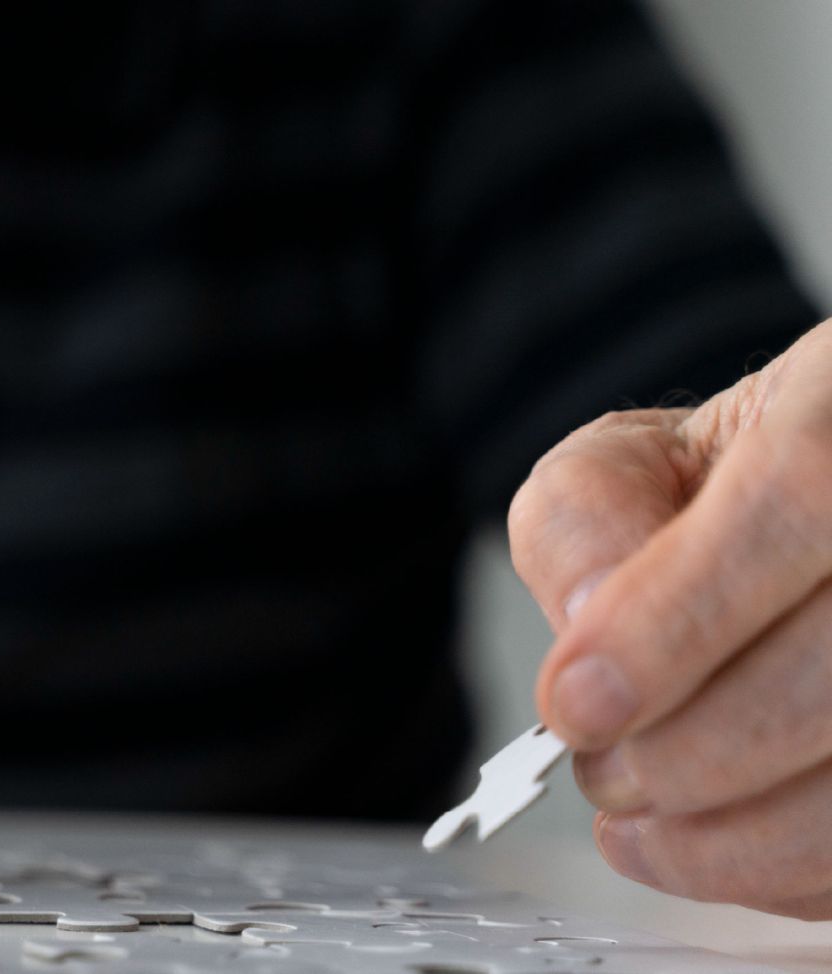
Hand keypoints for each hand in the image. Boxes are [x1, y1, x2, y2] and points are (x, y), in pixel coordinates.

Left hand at [510, 317, 831, 916]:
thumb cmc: (741, 484)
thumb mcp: (636, 461)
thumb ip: (584, 523)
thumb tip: (587, 631)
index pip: (799, 500)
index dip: (677, 621)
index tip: (578, 708)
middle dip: (693, 754)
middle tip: (607, 775)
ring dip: (746, 840)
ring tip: (649, 828)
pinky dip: (802, 872)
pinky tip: (735, 849)